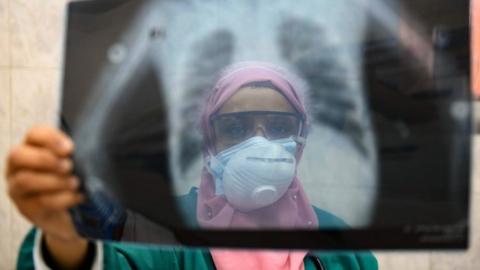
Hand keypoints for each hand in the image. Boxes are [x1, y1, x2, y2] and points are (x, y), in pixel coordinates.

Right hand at [5, 126, 88, 267]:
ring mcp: (17, 189)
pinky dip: (62, 199)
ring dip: (55, 181)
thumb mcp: (74, 164)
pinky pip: (40, 202)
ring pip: (26, 180)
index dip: (50, 138)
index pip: (33, 134)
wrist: (70, 215)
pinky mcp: (26, 209)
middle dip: (46, 159)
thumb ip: (74, 154)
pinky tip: (77, 197)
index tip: (70, 148)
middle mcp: (18, 167)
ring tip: (75, 183)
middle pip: (18, 155)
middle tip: (69, 166)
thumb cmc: (71, 181)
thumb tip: (87, 148)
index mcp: (31, 148)